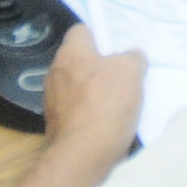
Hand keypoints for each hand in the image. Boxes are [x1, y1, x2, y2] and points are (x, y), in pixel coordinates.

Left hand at [39, 28, 143, 154]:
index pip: (81, 31)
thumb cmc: (106, 104)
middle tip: (125, 73)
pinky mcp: (57, 127)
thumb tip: (131, 56)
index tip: (118, 46)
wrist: (83, 155)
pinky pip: (78, 111)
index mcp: (70, 53)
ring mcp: (53, 102)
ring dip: (96, 92)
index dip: (100, 35)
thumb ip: (132, 57)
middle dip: (100, 66)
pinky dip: (92, 114)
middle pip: (80, 61)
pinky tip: (109, 122)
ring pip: (79, 88)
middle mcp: (55, 73)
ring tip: (121, 101)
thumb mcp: (131, 71)